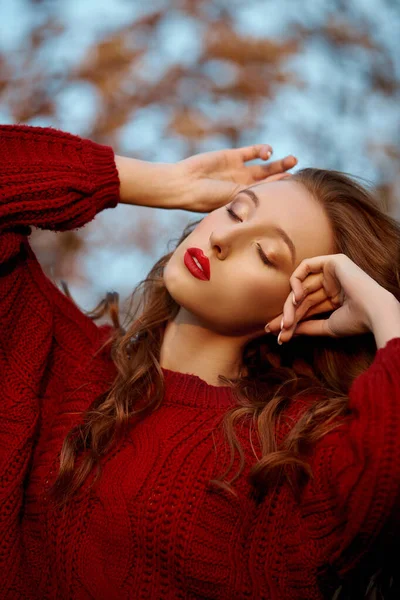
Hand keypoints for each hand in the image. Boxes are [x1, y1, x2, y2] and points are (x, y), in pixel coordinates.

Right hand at [175, 145, 296, 212]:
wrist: (184, 184)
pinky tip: (268, 152)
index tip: (296, 187)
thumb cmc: (206, 198)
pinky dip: (262, 150)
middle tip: (298, 169)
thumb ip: (253, 192)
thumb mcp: (233, 197)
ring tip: (292, 159)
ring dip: (278, 163)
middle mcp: (243, 186)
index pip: (268, 194)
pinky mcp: (231, 156)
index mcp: (244, 200)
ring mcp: (238, 170)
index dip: (282, 190)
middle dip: (284, 174)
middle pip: (270, 179)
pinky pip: (251, 152)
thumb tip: (276, 191)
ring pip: (264, 166)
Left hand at [265, 253, 394, 344]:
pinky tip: (297, 299)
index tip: (279, 336)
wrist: (373, 312)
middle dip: (288, 315)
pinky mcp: (332, 261)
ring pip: (301, 286)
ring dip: (290, 305)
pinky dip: (296, 282)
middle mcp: (332, 283)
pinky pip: (305, 266)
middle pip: (302, 298)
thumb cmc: (355, 322)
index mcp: (334, 298)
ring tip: (287, 321)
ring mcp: (332, 271)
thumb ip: (306, 326)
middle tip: (278, 331)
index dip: (292, 320)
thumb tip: (285, 332)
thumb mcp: (326, 327)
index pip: (307, 307)